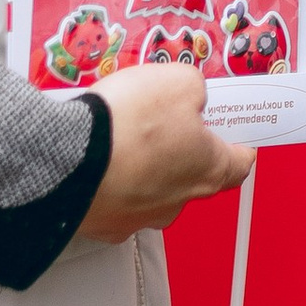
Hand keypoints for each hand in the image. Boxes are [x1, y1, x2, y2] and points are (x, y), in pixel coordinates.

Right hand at [83, 61, 249, 239]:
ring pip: (152, 189)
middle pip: (192, 175)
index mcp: (208, 170)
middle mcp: (179, 201)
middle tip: (162, 121)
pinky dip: (111, 181)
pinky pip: (116, 199)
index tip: (234, 135)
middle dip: (181, 148)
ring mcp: (141, 217)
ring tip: (121, 136)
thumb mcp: (177, 81)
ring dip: (143, 166)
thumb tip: (191, 96)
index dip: (238, 145)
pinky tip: (98, 159)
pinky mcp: (106, 224)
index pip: (239, 164)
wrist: (67, 158)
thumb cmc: (128, 124)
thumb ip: (193, 89)